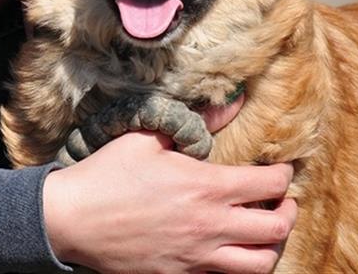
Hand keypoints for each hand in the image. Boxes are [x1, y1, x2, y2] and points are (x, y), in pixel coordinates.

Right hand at [44, 95, 296, 273]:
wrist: (69, 222)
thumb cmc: (109, 175)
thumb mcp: (151, 137)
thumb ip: (199, 121)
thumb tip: (233, 100)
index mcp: (207, 187)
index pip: (272, 184)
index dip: (284, 174)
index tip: (281, 168)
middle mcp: (210, 226)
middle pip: (276, 228)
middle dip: (288, 212)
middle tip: (283, 201)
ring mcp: (197, 257)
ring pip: (259, 264)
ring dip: (271, 245)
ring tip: (264, 230)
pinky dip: (239, 264)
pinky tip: (232, 248)